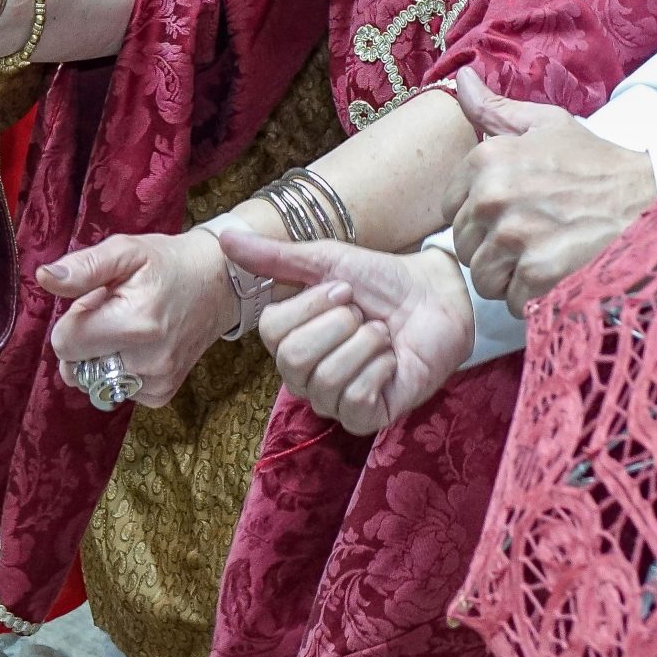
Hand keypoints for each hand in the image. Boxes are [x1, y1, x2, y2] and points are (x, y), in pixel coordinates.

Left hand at [40, 229, 235, 408]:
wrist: (218, 283)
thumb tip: (44, 278)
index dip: (73, 320)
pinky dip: (119, 371)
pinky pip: (117, 391)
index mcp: (134, 322)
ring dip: (100, 358)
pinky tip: (140, 347)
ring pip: (94, 383)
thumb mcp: (126, 251)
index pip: (65, 344)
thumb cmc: (167, 263)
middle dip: (85, 341)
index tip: (96, 303)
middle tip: (112, 314)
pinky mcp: (161, 395)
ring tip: (127, 330)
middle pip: (77, 367)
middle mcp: (147, 361)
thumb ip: (84, 267)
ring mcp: (157, 382)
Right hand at [223, 231, 473, 435]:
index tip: (344, 289)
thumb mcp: (325, 260)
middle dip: (340, 325)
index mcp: (287, 338)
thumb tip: (223, 237)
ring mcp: (332, 400)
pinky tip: (391, 359)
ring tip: (381, 334)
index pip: (273, 331)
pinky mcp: (364, 418)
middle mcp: (302, 374)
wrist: (434, 296)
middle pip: (296, 358)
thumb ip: (274, 257)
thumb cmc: (378, 279)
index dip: (312, 305)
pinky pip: (355, 399)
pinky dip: (379, 368)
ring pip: (326, 379)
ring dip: (364, 344)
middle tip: (363, 314)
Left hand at [445, 66, 655, 314]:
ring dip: (510, 276)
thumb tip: (459, 79)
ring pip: (484, 277)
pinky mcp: (537, 275)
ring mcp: (514, 238)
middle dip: (493, 247)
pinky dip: (533, 298)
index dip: (479, 216)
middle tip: (534, 235)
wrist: (652, 199)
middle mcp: (493, 196)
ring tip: (545, 255)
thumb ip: (495, 109)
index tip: (513, 211)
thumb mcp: (546, 125)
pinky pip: (511, 302)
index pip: (450, 208)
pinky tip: (558, 274)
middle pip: (465, 246)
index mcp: (487, 159)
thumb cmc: (597, 164)